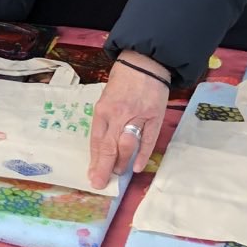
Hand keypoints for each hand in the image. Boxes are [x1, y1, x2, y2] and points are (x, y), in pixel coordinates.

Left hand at [87, 52, 170, 187]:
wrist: (145, 63)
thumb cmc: (122, 81)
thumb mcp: (106, 98)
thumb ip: (105, 120)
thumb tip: (102, 146)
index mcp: (103, 110)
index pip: (96, 140)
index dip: (94, 160)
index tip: (92, 176)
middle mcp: (118, 114)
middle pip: (109, 146)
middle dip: (104, 167)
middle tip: (100, 182)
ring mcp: (137, 116)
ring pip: (127, 145)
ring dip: (121, 162)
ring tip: (117, 173)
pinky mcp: (154, 117)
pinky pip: (148, 140)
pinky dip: (143, 155)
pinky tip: (137, 168)